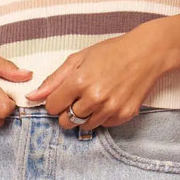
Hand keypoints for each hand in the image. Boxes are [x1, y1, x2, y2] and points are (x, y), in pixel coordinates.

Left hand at [23, 27, 164, 130]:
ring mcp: (111, 108)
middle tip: (78, 97)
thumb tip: (32, 97)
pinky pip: (104, 125)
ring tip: (95, 97)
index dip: (55, 100)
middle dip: (67, 111)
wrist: (146, 54)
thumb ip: (54, 80)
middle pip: (66, 121)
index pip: (52, 107)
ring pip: (84, 126)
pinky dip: (102, 116)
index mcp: (79, 81)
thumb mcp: (79, 58)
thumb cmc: (111, 52)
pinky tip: (109, 100)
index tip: (63, 94)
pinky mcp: (124, 115)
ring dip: (85, 115)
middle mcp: (94, 98)